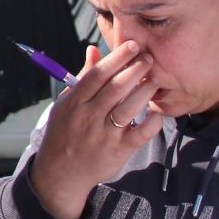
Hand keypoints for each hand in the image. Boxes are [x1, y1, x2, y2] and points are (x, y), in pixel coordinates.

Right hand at [26, 41, 162, 218]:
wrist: (60, 173)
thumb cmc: (64, 133)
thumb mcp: (66, 104)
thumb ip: (83, 77)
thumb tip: (94, 50)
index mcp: (74, 103)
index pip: (97, 74)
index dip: (116, 58)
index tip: (132, 45)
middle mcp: (88, 117)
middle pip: (115, 88)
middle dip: (135, 69)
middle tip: (149, 58)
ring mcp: (103, 135)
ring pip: (129, 108)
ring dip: (145, 90)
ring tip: (155, 79)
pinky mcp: (118, 151)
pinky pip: (140, 134)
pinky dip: (152, 122)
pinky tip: (158, 111)